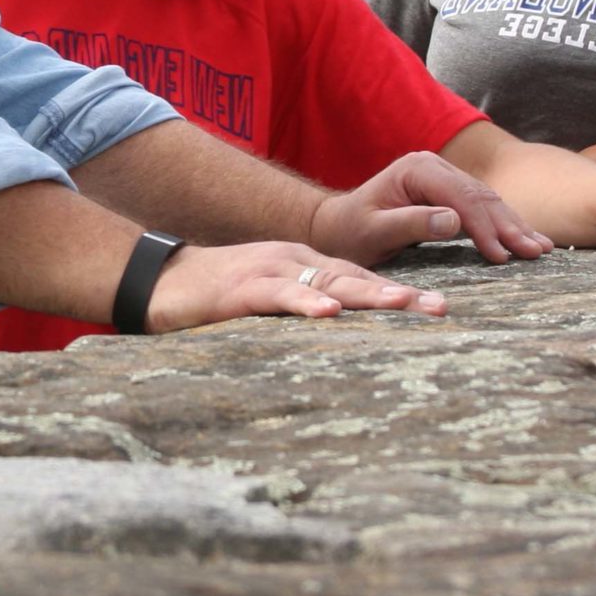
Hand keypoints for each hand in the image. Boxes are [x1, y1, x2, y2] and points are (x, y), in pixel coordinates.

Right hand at [145, 240, 447, 332]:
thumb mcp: (264, 298)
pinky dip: (305, 302)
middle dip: (400, 294)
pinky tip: (329, 313)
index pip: (356, 276)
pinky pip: (278, 295)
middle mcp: (291, 261)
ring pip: (326, 281)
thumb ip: (299, 308)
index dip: (397, 291)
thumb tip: (338, 333)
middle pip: (354, 276)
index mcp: (299, 264)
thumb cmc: (210, 296)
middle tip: (442, 308)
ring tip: (405, 302)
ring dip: (368, 293)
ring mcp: (266, 271)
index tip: (439, 307)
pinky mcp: (239, 289)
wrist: (154, 278)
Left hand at [309, 149, 555, 265]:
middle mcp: (434, 166)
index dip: (484, 227)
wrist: (340, 226)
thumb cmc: (352, 231)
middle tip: (535, 252)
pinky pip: (483, 208)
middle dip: (509, 226)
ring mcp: (444, 177)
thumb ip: (411, 224)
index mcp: (417, 169)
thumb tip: (454, 221)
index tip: (501, 255)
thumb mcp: (374, 231)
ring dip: (514, 225)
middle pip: (480, 197)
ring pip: (488, 201)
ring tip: (541, 248)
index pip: (461, 198)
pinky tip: (528, 239)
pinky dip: (506, 225)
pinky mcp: (450, 192)